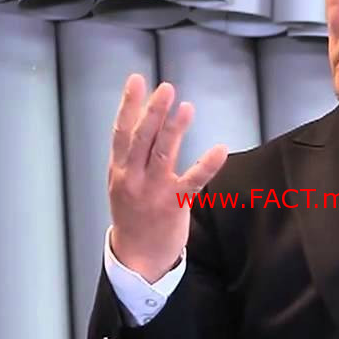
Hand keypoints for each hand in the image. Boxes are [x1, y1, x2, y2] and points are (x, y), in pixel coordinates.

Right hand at [108, 73, 227, 282]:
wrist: (136, 257)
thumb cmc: (132, 214)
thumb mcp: (122, 182)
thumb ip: (132, 154)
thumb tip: (146, 117)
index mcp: (119, 170)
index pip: (121, 132)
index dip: (128, 105)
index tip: (136, 80)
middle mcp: (133, 178)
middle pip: (142, 139)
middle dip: (153, 112)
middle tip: (165, 88)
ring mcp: (153, 192)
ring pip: (163, 155)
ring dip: (175, 129)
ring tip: (186, 108)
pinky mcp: (174, 205)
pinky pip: (192, 182)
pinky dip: (206, 165)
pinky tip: (219, 149)